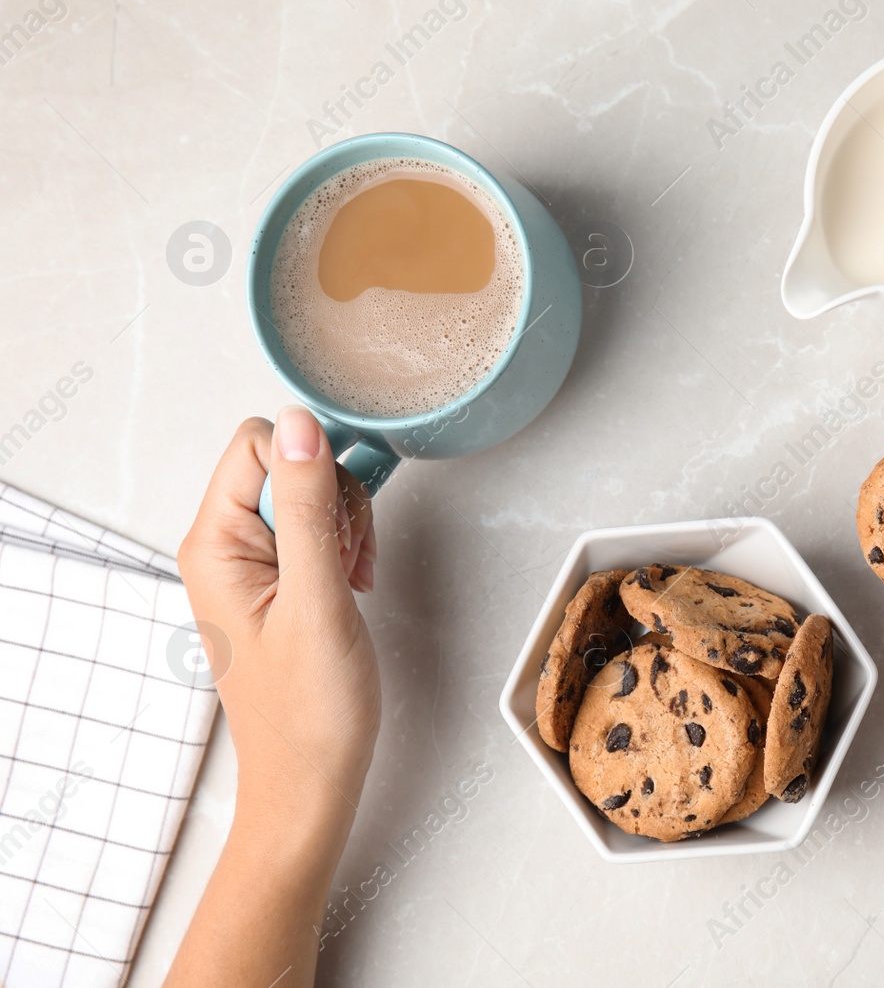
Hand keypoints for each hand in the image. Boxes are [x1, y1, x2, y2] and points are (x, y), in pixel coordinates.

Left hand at [176, 406, 380, 818]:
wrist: (311, 778)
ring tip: (351, 580)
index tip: (336, 526)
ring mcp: (248, 562)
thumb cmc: (310, 708)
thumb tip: (299, 423)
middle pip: (289, 463)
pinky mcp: (276, 577)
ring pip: (310, 492)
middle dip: (336, 502)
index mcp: (214, 542)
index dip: (314, 471)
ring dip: (347, 526)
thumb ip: (307, 506)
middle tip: (346, 563)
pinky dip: (345, 547)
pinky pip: (315, 527)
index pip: (260, 445)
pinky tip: (352, 585)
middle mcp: (221, 545)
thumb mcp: (317, 598)